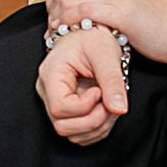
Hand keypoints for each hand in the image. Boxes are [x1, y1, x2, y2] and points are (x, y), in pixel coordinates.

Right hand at [36, 27, 128, 145]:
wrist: (90, 33)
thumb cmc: (93, 37)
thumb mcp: (106, 54)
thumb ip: (112, 81)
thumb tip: (119, 109)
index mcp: (51, 74)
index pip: (59, 107)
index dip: (84, 107)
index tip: (100, 91)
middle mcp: (47, 91)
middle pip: (62, 126)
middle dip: (93, 121)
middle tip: (108, 101)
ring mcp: (54, 102)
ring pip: (71, 134)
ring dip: (97, 127)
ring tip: (110, 104)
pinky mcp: (66, 110)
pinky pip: (79, 133)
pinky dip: (97, 129)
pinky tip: (106, 111)